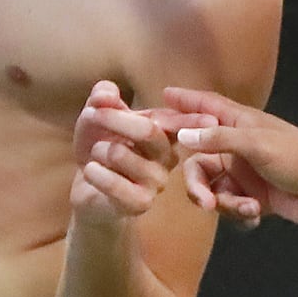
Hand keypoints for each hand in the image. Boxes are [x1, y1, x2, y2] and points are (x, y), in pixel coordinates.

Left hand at [69, 80, 215, 224]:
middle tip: (93, 113)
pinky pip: (116, 184)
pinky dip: (96, 173)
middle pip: (148, 131)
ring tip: (96, 153)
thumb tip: (105, 93)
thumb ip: (102, 97)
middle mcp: (167, 156)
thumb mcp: (97, 115)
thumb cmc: (99, 147)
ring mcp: (156, 181)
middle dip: (116, 118)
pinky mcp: (140, 202)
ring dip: (100, 149)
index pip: (182, 123)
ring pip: (123, 154)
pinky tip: (91, 170)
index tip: (210, 119)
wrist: (87, 188)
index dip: (194, 120)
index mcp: (165, 133)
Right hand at [166, 87, 297, 229]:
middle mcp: (237, 146)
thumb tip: (182, 135)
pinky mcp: (251, 196)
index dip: (185, 101)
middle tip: (202, 200)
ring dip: (224, 202)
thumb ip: (218, 138)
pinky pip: (228, 204)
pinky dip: (238, 211)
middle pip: (198, 160)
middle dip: (197, 183)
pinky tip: (256, 214)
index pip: (206, 106)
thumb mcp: (257, 144)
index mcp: (241, 123)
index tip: (162, 96)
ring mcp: (243, 172)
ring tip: (245, 208)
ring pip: (211, 187)